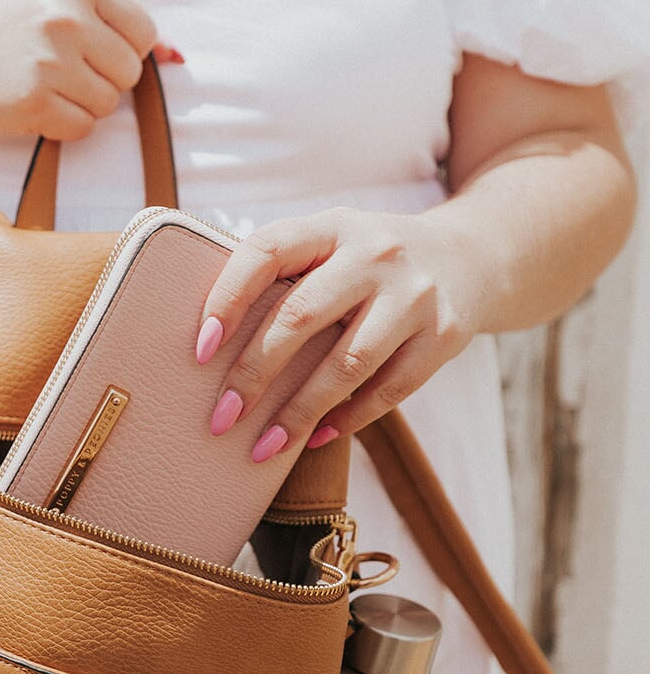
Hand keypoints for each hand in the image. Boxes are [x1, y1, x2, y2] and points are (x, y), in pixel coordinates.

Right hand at [0, 0, 181, 141]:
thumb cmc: (11, 27)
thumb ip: (116, 20)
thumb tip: (175, 56)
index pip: (143, 34)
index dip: (121, 51)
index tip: (89, 51)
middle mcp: (66, 17)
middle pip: (128, 74)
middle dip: (103, 81)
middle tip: (63, 72)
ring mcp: (49, 60)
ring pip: (108, 105)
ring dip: (83, 105)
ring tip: (47, 86)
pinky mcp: (34, 101)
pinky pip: (81, 128)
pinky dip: (63, 126)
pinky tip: (36, 105)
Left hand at [193, 208, 480, 454]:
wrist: (471, 256)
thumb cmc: (371, 261)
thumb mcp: (332, 242)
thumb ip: (284, 272)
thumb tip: (210, 339)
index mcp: (332, 226)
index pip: (267, 252)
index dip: (228, 298)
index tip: (200, 349)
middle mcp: (375, 254)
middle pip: (301, 317)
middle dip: (254, 373)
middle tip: (221, 417)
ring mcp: (414, 295)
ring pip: (346, 364)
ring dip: (299, 412)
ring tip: (263, 447)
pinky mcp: (443, 335)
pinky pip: (389, 389)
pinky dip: (349, 418)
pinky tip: (316, 437)